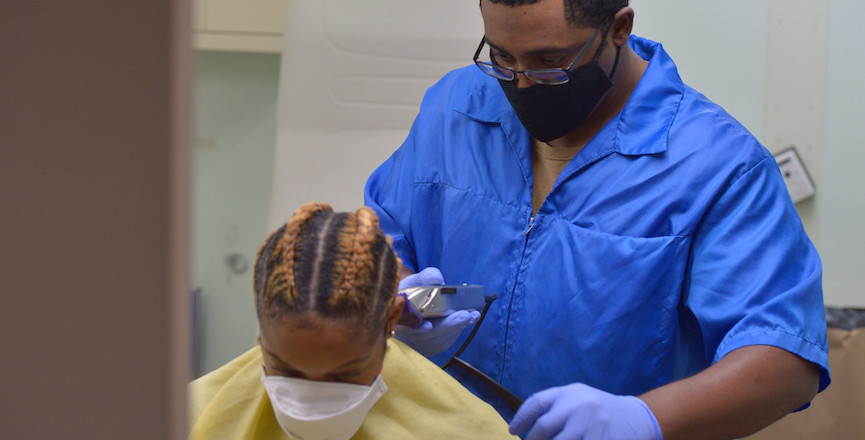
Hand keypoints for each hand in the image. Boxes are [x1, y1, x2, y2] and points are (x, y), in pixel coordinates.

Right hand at [394, 267, 480, 356]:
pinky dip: (456, 331)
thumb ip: (425, 277)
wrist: (407, 308)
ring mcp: (417, 345)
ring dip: (457, 327)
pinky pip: (444, 341)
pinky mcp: (430, 349)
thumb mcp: (413, 281)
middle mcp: (406, 336)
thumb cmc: (409, 293)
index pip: (404, 327)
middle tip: (467, 315)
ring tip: (472, 315)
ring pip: (439, 340)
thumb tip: (438, 280)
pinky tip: (464, 320)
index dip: (418, 328)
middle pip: (428, 336)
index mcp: (397, 318)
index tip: (428, 326)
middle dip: (449, 325)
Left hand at [509, 383, 662, 439]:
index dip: (521, 417)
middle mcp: (578, 405)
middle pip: (544, 427)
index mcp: (569, 392)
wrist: (637, 416)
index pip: (536, 402)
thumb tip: (527, 427)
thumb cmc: (600, 410)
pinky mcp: (601, 439)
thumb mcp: (578, 399)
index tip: (513, 430)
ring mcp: (591, 423)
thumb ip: (556, 408)